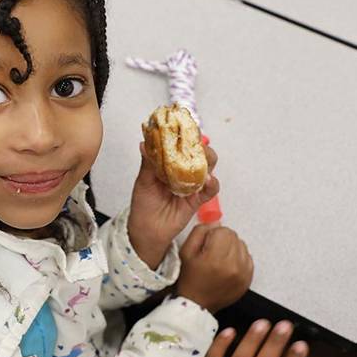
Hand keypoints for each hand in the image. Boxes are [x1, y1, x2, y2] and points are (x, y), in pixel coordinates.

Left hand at [127, 142, 218, 269]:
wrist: (147, 230)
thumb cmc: (143, 204)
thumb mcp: (143, 181)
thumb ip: (147, 163)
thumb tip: (144, 143)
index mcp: (169, 162)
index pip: (180, 144)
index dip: (185, 135)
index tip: (185, 126)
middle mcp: (182, 171)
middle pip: (198, 153)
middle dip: (200, 146)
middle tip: (196, 144)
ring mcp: (192, 184)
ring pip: (208, 167)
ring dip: (209, 160)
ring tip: (204, 160)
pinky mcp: (198, 199)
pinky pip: (210, 189)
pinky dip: (213, 183)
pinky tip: (209, 180)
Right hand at [175, 225, 251, 312]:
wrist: (197, 304)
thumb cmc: (190, 280)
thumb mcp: (185, 252)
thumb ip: (199, 232)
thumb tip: (214, 223)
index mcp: (215, 259)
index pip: (223, 230)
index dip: (213, 233)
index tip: (207, 242)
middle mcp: (232, 266)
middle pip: (234, 236)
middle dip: (223, 239)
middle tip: (212, 251)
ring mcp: (243, 273)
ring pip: (242, 245)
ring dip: (232, 248)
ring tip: (220, 259)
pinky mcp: (248, 279)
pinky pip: (248, 257)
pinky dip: (239, 258)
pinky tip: (228, 265)